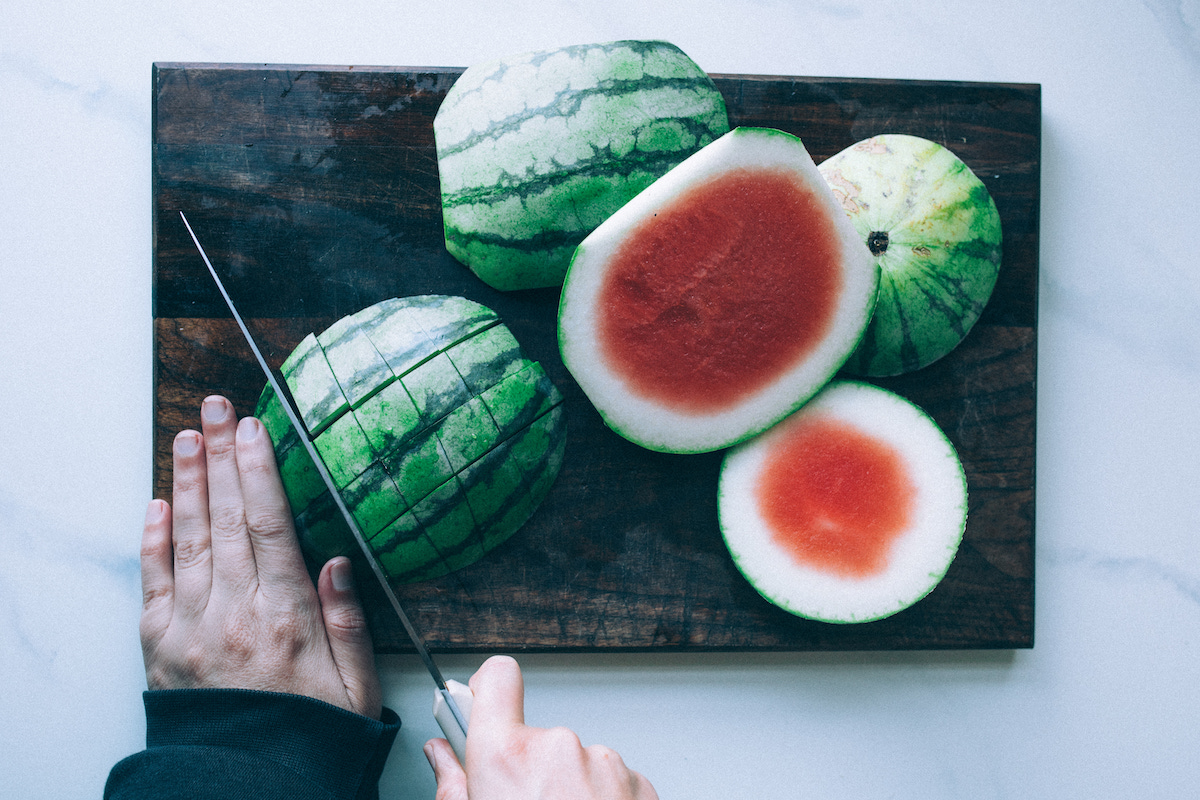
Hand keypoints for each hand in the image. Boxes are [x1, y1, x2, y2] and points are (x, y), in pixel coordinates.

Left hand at [139, 395, 381, 718]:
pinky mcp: (160, 646)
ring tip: (189, 437)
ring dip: (188, 481)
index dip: (261, 471)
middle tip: (218, 409)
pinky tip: (158, 503)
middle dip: (223, 456)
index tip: (257, 429)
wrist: (247, 786)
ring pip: (188, 537)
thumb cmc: (309, 736)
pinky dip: (153, 538)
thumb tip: (338, 560)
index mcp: (285, 616)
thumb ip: (348, 621)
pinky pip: (153, 581)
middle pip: (226, 517)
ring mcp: (190, 627)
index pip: (269, 525)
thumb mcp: (356, 686)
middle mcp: (233, 612)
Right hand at [424, 656, 657, 799]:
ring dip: (570, 789)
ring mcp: (604, 764)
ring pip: (576, 762)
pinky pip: (611, 781)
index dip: (486, 688)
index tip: (480, 700)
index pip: (496, 677)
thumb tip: (442, 756)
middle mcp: (560, 749)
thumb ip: (453, 783)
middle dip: (530, 770)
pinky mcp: (639, 784)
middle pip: (535, 738)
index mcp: (509, 756)